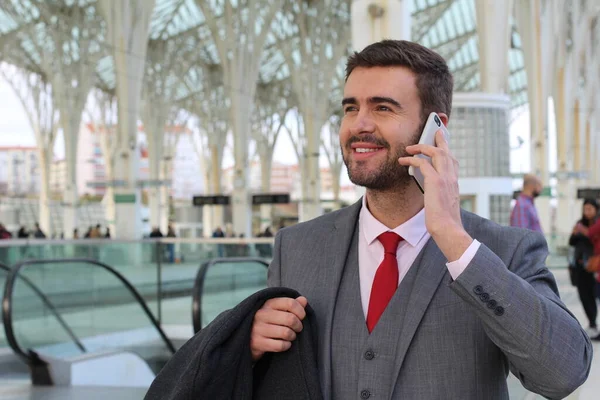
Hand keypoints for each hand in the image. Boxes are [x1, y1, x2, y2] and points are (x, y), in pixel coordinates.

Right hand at [250, 296, 307, 360]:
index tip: (301, 317)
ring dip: (292, 336)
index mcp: (268, 303)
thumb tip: (303, 300)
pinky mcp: (257, 342)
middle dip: (298, 325)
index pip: (290, 303)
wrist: (246, 338)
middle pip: (290, 318)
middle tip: (297, 328)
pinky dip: (286, 345)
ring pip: (286, 333)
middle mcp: (261, 314)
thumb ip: (291, 304)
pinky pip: (280, 345)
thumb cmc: (267, 322)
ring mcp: (258, 329)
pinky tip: (285, 344)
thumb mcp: (277, 310)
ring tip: (290, 336)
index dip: (300, 311)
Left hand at [398, 130, 472, 260]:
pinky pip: (423, 163)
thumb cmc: (445, 221)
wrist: (448, 229)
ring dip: (422, 146)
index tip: (443, 144)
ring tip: (411, 146)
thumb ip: (440, 194)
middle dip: (439, 140)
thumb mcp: (443, 204)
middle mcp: (452, 177)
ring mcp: (445, 178)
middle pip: (446, 152)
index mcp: (454, 183)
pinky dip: (412, 159)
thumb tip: (431, 191)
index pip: (452, 161)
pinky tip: (403, 160)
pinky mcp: (436, 182)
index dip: (447, 151)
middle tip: (433, 131)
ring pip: (436, 152)